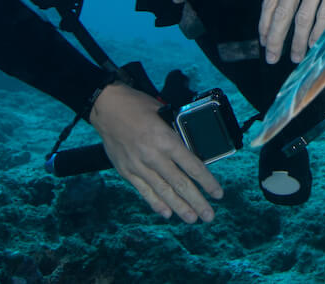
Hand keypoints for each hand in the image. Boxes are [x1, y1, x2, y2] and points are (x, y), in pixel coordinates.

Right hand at [89, 82, 223, 222]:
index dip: (207, 182)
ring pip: (163, 192)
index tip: (218, 193)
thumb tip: (191, 150)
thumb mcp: (164, 114)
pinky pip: (144, 191)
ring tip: (192, 219)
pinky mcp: (126, 172)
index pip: (192, 166)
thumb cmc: (138, 106)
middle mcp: (154, 156)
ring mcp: (139, 166)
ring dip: (179, 207)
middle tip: (209, 216)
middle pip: (180, 184)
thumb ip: (176, 134)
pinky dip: (156, 203)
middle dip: (197, 202)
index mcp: (166, 140)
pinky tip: (167, 213)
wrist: (107, 108)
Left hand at [258, 0, 324, 64]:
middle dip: (276, 40)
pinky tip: (314, 44)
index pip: (269, 3)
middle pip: (283, 14)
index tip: (264, 43)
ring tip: (296, 58)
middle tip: (272, 59)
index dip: (265, 26)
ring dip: (298, 42)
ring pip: (304, 18)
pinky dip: (318, 32)